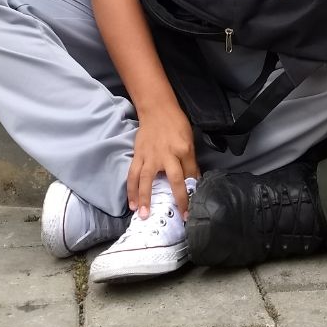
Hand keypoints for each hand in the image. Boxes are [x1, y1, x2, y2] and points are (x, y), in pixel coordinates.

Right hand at [129, 102, 198, 218]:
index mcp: (184, 149)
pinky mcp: (138, 156)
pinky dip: (131, 190)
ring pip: (147, 179)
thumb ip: (190, 161)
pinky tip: (132, 203)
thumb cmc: (176, 124)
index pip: (191, 173)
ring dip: (145, 198)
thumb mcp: (189, 140)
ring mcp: (150, 156)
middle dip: (179, 199)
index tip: (194, 205)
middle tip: (181, 216)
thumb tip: (193, 180)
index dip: (193, 189)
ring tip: (144, 215)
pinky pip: (133, 175)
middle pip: (174, 179)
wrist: (157, 109)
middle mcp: (168, 154)